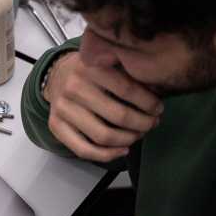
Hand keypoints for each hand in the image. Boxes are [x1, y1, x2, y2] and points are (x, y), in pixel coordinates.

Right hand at [43, 52, 162, 162]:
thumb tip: (159, 93)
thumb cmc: (90, 71)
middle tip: (152, 123)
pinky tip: (123, 150)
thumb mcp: (108, 61)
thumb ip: (129, 73)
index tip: (158, 109)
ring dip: (128, 139)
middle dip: (142, 124)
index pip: (127, 90)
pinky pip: (83, 149)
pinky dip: (107, 155)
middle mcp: (74, 86)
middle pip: (118, 116)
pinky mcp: (55, 125)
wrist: (57, 74)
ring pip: (103, 136)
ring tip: (139, 134)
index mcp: (91, 66)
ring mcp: (63, 108)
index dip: (148, 103)